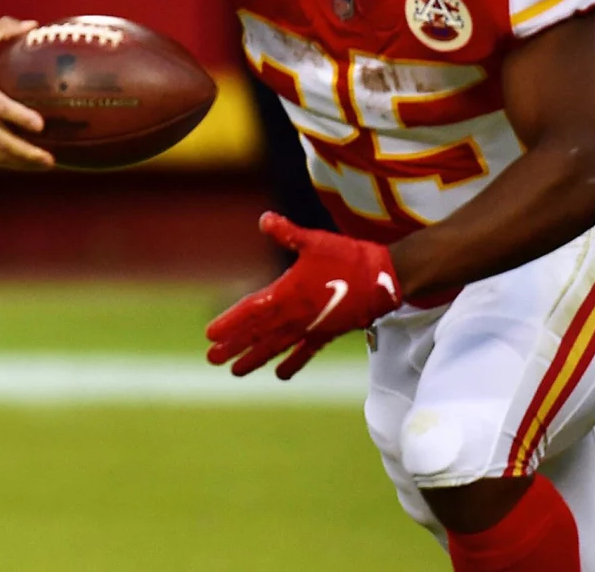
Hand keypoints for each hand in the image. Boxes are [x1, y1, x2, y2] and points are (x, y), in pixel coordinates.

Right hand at [0, 18, 53, 170]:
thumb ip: (4, 29)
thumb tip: (34, 26)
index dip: (20, 117)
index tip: (41, 125)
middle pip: (1, 142)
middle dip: (26, 154)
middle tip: (51, 159)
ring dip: (21, 162)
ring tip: (46, 164)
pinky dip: (9, 159)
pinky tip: (26, 162)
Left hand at [205, 213, 402, 380]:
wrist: (385, 278)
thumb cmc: (348, 257)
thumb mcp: (314, 241)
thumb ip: (286, 233)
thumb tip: (264, 219)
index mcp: (288, 294)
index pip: (251, 311)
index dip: (230, 323)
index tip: (210, 334)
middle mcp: (296, 315)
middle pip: (259, 334)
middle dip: (234, 346)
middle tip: (212, 358)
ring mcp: (312, 327)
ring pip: (278, 347)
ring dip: (255, 358)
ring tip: (236, 371)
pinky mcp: (327, 333)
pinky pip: (305, 352)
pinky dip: (293, 363)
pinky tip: (281, 375)